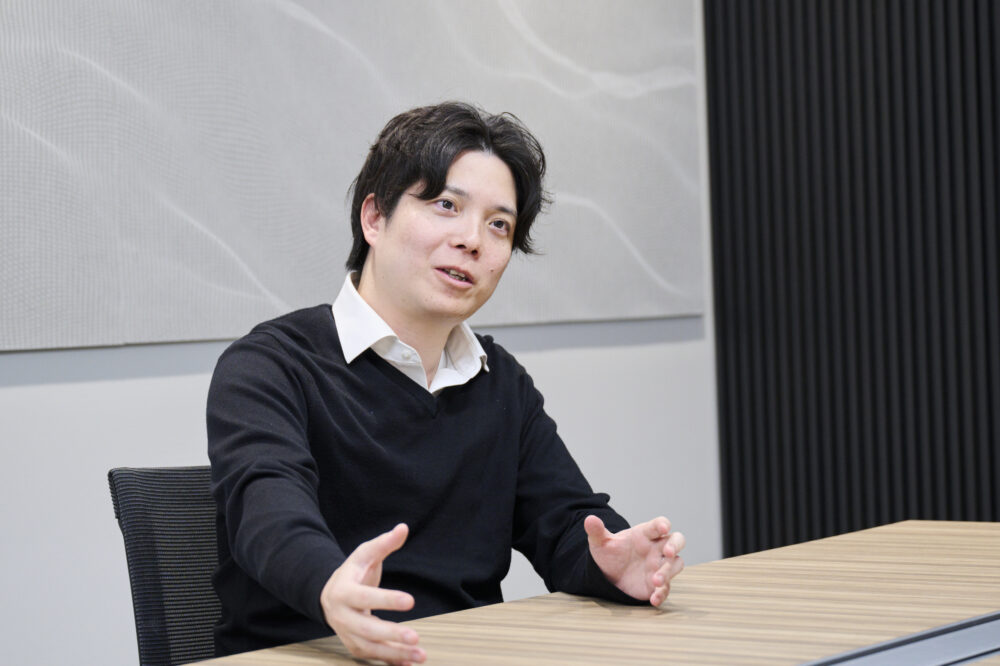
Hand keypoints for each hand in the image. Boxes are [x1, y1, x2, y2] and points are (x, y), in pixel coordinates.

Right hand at [320, 523, 425, 664]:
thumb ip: (384, 543)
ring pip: (371, 648)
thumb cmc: (352, 572)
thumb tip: (403, 528)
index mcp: (344, 591)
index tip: (411, 601)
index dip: (387, 600)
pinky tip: (410, 662)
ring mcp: (347, 634)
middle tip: (415, 636)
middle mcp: (343, 616)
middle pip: (366, 629)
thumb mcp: (364, 555)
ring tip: (420, 654)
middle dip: (391, 634)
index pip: (366, 597)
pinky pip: (373, 657)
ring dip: (396, 652)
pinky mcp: (355, 646)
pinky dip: (392, 661)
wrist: (329, 595)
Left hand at [584, 515, 684, 606]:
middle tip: (669, 552)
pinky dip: (662, 593)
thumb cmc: (610, 554)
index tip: (663, 527)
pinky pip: (666, 588)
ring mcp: (659, 566)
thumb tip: (589, 519)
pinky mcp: (657, 585)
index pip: (658, 525)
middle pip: (677, 541)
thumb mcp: (600, 543)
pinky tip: (654, 598)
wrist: (607, 576)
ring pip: (675, 564)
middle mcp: (656, 549)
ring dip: (669, 572)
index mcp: (644, 534)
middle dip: (675, 545)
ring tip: (656, 580)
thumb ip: (597, 532)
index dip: (663, 524)